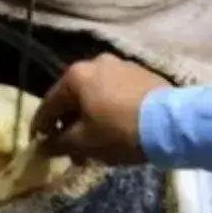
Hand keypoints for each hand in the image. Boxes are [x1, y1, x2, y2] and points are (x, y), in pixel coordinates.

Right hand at [31, 54, 171, 164]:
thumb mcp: (85, 143)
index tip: (38, 143)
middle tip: (74, 150)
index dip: (41, 127)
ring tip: (99, 141)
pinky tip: (119, 127)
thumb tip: (43, 147)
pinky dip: (111, 108)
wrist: (173, 124)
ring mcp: (121, 65)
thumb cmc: (120, 131)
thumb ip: (59, 144)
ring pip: (96, 94)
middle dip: (71, 125)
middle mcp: (95, 62)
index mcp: (75, 76)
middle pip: (74, 98)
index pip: (49, 104)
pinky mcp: (142, 74)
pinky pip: (117, 92)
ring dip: (92, 116)